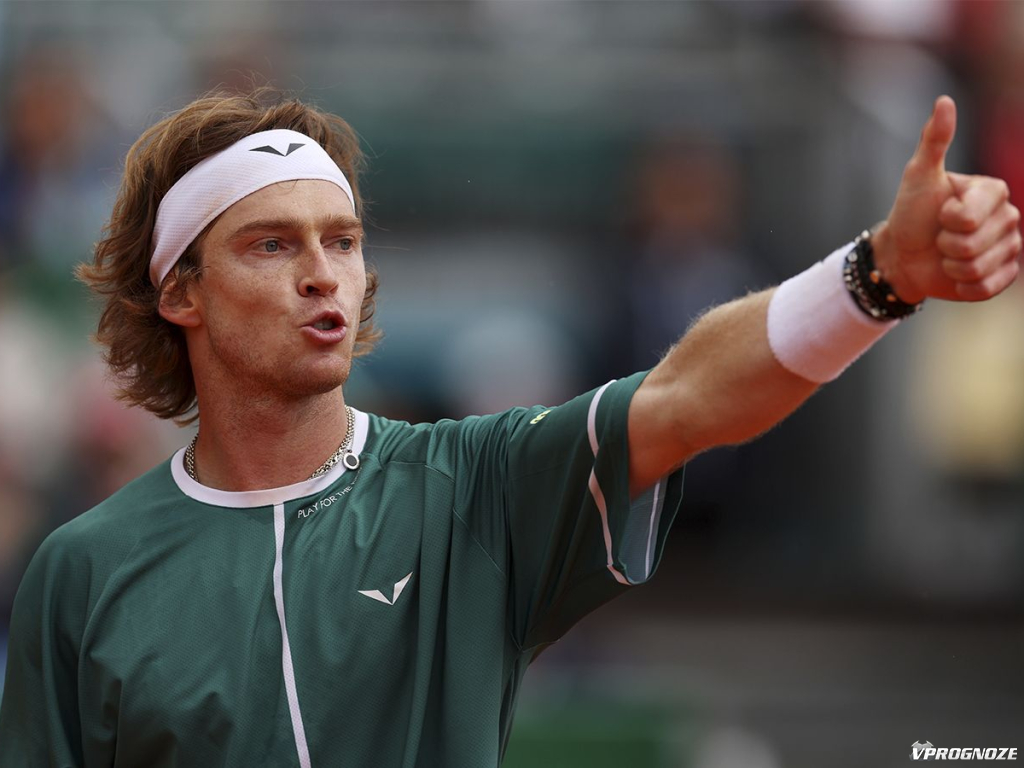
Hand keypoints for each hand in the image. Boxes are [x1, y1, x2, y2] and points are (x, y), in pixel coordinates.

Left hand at [873, 95, 1021, 303]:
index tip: (940, 213)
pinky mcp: (1002, 276)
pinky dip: (963, 286)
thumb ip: (934, 141)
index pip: (970, 217)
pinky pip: (986, 288)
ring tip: (946, 254)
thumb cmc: (910, 213)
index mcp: (995, 191)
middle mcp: (1009, 218)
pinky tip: (955, 274)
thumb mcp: (918, 176)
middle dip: (947, 245)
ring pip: (978, 268)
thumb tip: (944, 101)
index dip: (947, 220)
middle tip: (939, 237)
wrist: (904, 254)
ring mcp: (1009, 248)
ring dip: (952, 266)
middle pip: (974, 244)